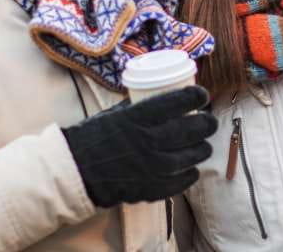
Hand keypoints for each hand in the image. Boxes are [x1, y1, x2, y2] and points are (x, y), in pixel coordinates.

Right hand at [62, 85, 216, 207]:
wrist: (76, 171)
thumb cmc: (93, 137)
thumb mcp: (115, 113)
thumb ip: (139, 106)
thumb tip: (159, 95)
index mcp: (139, 117)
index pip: (180, 101)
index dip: (197, 96)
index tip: (201, 95)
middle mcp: (150, 141)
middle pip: (195, 129)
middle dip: (207, 122)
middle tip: (207, 120)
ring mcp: (154, 167)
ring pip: (195, 155)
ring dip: (202, 148)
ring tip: (201, 145)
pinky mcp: (153, 188)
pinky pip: (184, 180)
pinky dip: (190, 173)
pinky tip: (190, 168)